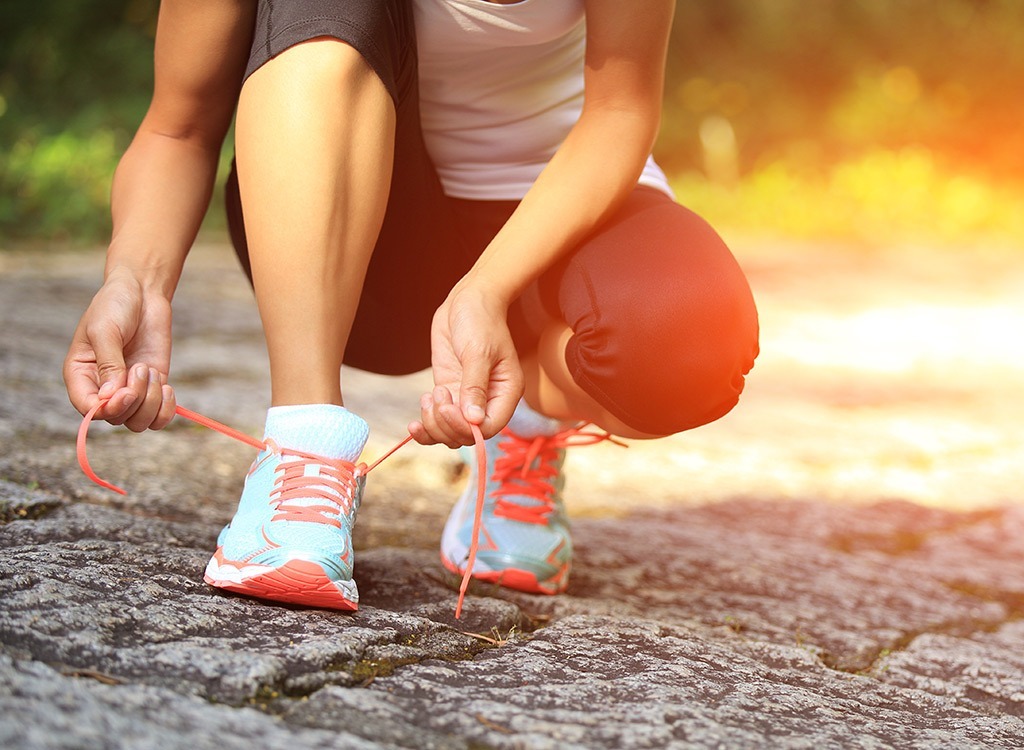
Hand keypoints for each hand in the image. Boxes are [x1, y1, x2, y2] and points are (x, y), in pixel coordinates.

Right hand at [63, 267, 176, 431]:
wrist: (142, 292)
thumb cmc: (115, 306)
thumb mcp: (106, 331)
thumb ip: (108, 363)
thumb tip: (111, 397)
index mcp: (81, 376)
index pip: (88, 410)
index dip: (107, 409)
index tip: (126, 393)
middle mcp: (103, 388)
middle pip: (117, 418)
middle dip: (134, 399)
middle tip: (141, 368)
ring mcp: (130, 389)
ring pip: (138, 422)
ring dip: (150, 402)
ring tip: (150, 370)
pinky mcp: (152, 387)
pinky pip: (159, 417)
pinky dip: (166, 410)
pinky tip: (168, 388)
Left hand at [408, 282, 523, 446]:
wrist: (468, 300)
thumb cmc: (481, 321)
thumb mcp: (478, 352)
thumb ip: (474, 386)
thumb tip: (473, 420)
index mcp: (506, 393)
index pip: (489, 428)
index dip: (465, 427)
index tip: (447, 407)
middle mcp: (488, 401)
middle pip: (467, 434)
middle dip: (446, 424)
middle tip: (437, 395)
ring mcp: (466, 398)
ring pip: (450, 433)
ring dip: (433, 425)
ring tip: (428, 398)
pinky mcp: (450, 392)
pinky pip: (438, 421)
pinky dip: (426, 425)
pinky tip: (415, 420)